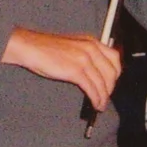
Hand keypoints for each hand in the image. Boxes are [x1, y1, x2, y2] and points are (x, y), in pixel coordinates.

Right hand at [3, 28, 121, 111]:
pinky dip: (96, 99)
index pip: (115, 58)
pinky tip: (95, 104)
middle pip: (112, 72)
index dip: (116, 73)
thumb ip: (86, 54)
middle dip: (111, 87)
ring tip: (101, 105)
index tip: (112, 82)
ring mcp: (84, 59)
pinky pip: (92, 89)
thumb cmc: (46, 48)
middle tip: (106, 96)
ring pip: (103, 83)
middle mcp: (91, 49)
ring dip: (104, 97)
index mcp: (91, 41)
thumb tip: (96, 72)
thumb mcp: (72, 46)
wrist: (30, 47)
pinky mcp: (76, 71)